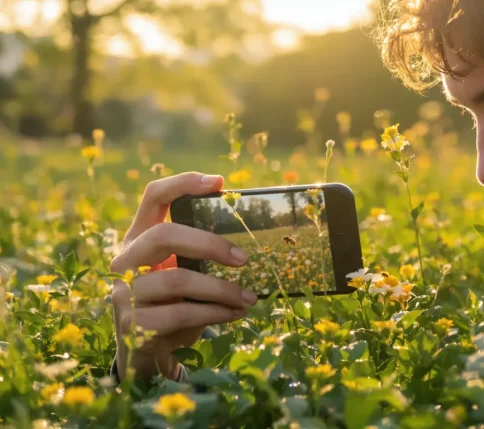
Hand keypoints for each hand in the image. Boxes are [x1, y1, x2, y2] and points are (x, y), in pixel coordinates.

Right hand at [109, 172, 257, 381]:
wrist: (149, 354)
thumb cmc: (173, 303)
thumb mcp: (183, 273)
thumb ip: (199, 255)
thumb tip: (247, 241)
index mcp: (139, 238)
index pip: (153, 197)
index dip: (183, 184)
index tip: (219, 182)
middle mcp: (125, 261)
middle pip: (164, 235)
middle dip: (209, 244)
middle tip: (244, 258)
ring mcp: (124, 293)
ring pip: (177, 280)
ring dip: (222, 290)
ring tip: (249, 297)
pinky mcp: (133, 325)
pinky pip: (181, 313)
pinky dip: (215, 313)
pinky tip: (235, 314)